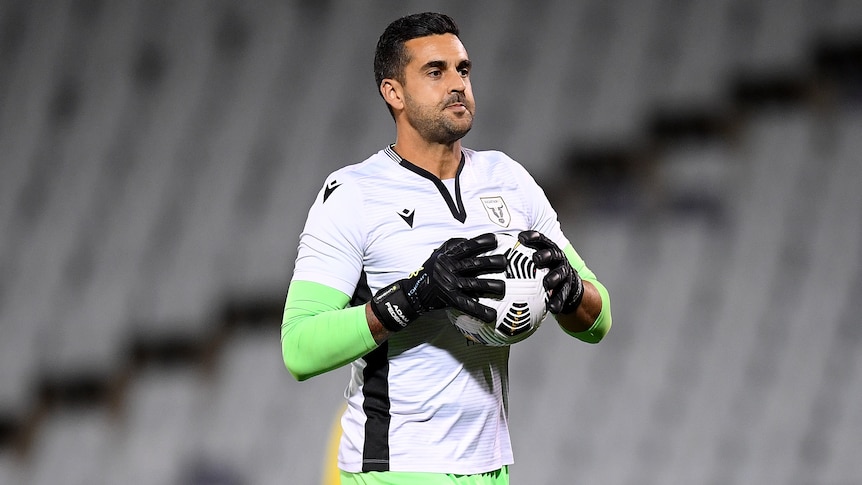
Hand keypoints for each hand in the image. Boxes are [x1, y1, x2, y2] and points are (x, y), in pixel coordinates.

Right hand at [371, 233, 506, 330]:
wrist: (413, 293)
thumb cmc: (429, 272)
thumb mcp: (437, 255)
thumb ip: (452, 246)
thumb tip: (467, 239)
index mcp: (448, 257)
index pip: (466, 247)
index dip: (481, 242)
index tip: (495, 239)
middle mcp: (450, 269)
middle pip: (474, 264)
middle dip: (491, 262)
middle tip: (505, 262)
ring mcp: (450, 284)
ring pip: (473, 284)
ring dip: (490, 285)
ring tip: (503, 288)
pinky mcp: (449, 299)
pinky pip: (467, 305)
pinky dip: (480, 310)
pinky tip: (492, 315)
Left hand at [518, 230, 583, 314]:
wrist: (566, 284)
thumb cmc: (542, 270)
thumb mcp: (532, 261)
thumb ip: (516, 259)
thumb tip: (490, 259)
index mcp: (547, 250)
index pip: (540, 240)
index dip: (532, 237)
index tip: (521, 238)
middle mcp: (557, 259)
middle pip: (552, 254)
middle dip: (545, 255)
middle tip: (536, 259)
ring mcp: (564, 273)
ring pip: (560, 273)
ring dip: (553, 278)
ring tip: (547, 284)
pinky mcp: (568, 287)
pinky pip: (563, 295)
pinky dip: (558, 301)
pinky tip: (552, 307)